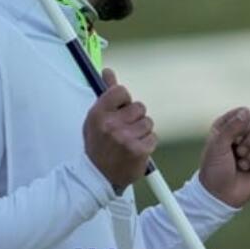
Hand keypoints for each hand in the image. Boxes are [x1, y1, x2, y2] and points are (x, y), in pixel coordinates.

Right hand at [82, 68, 156, 190]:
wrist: (98, 176)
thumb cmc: (98, 145)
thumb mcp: (96, 118)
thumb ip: (106, 94)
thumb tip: (108, 72)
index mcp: (99, 114)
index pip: (120, 91)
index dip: (124, 100)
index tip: (121, 109)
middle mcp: (111, 125)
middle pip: (139, 107)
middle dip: (135, 117)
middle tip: (125, 129)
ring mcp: (126, 138)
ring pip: (148, 122)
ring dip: (142, 131)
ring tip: (129, 141)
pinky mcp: (139, 150)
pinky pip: (153, 137)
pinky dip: (147, 143)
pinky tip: (136, 149)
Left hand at [198, 107, 249, 207]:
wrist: (221, 196)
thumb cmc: (215, 170)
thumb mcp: (218, 146)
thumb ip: (231, 127)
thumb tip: (247, 111)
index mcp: (227, 126)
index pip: (245, 114)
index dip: (243, 127)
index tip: (233, 141)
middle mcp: (241, 133)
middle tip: (239, 154)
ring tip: (243, 166)